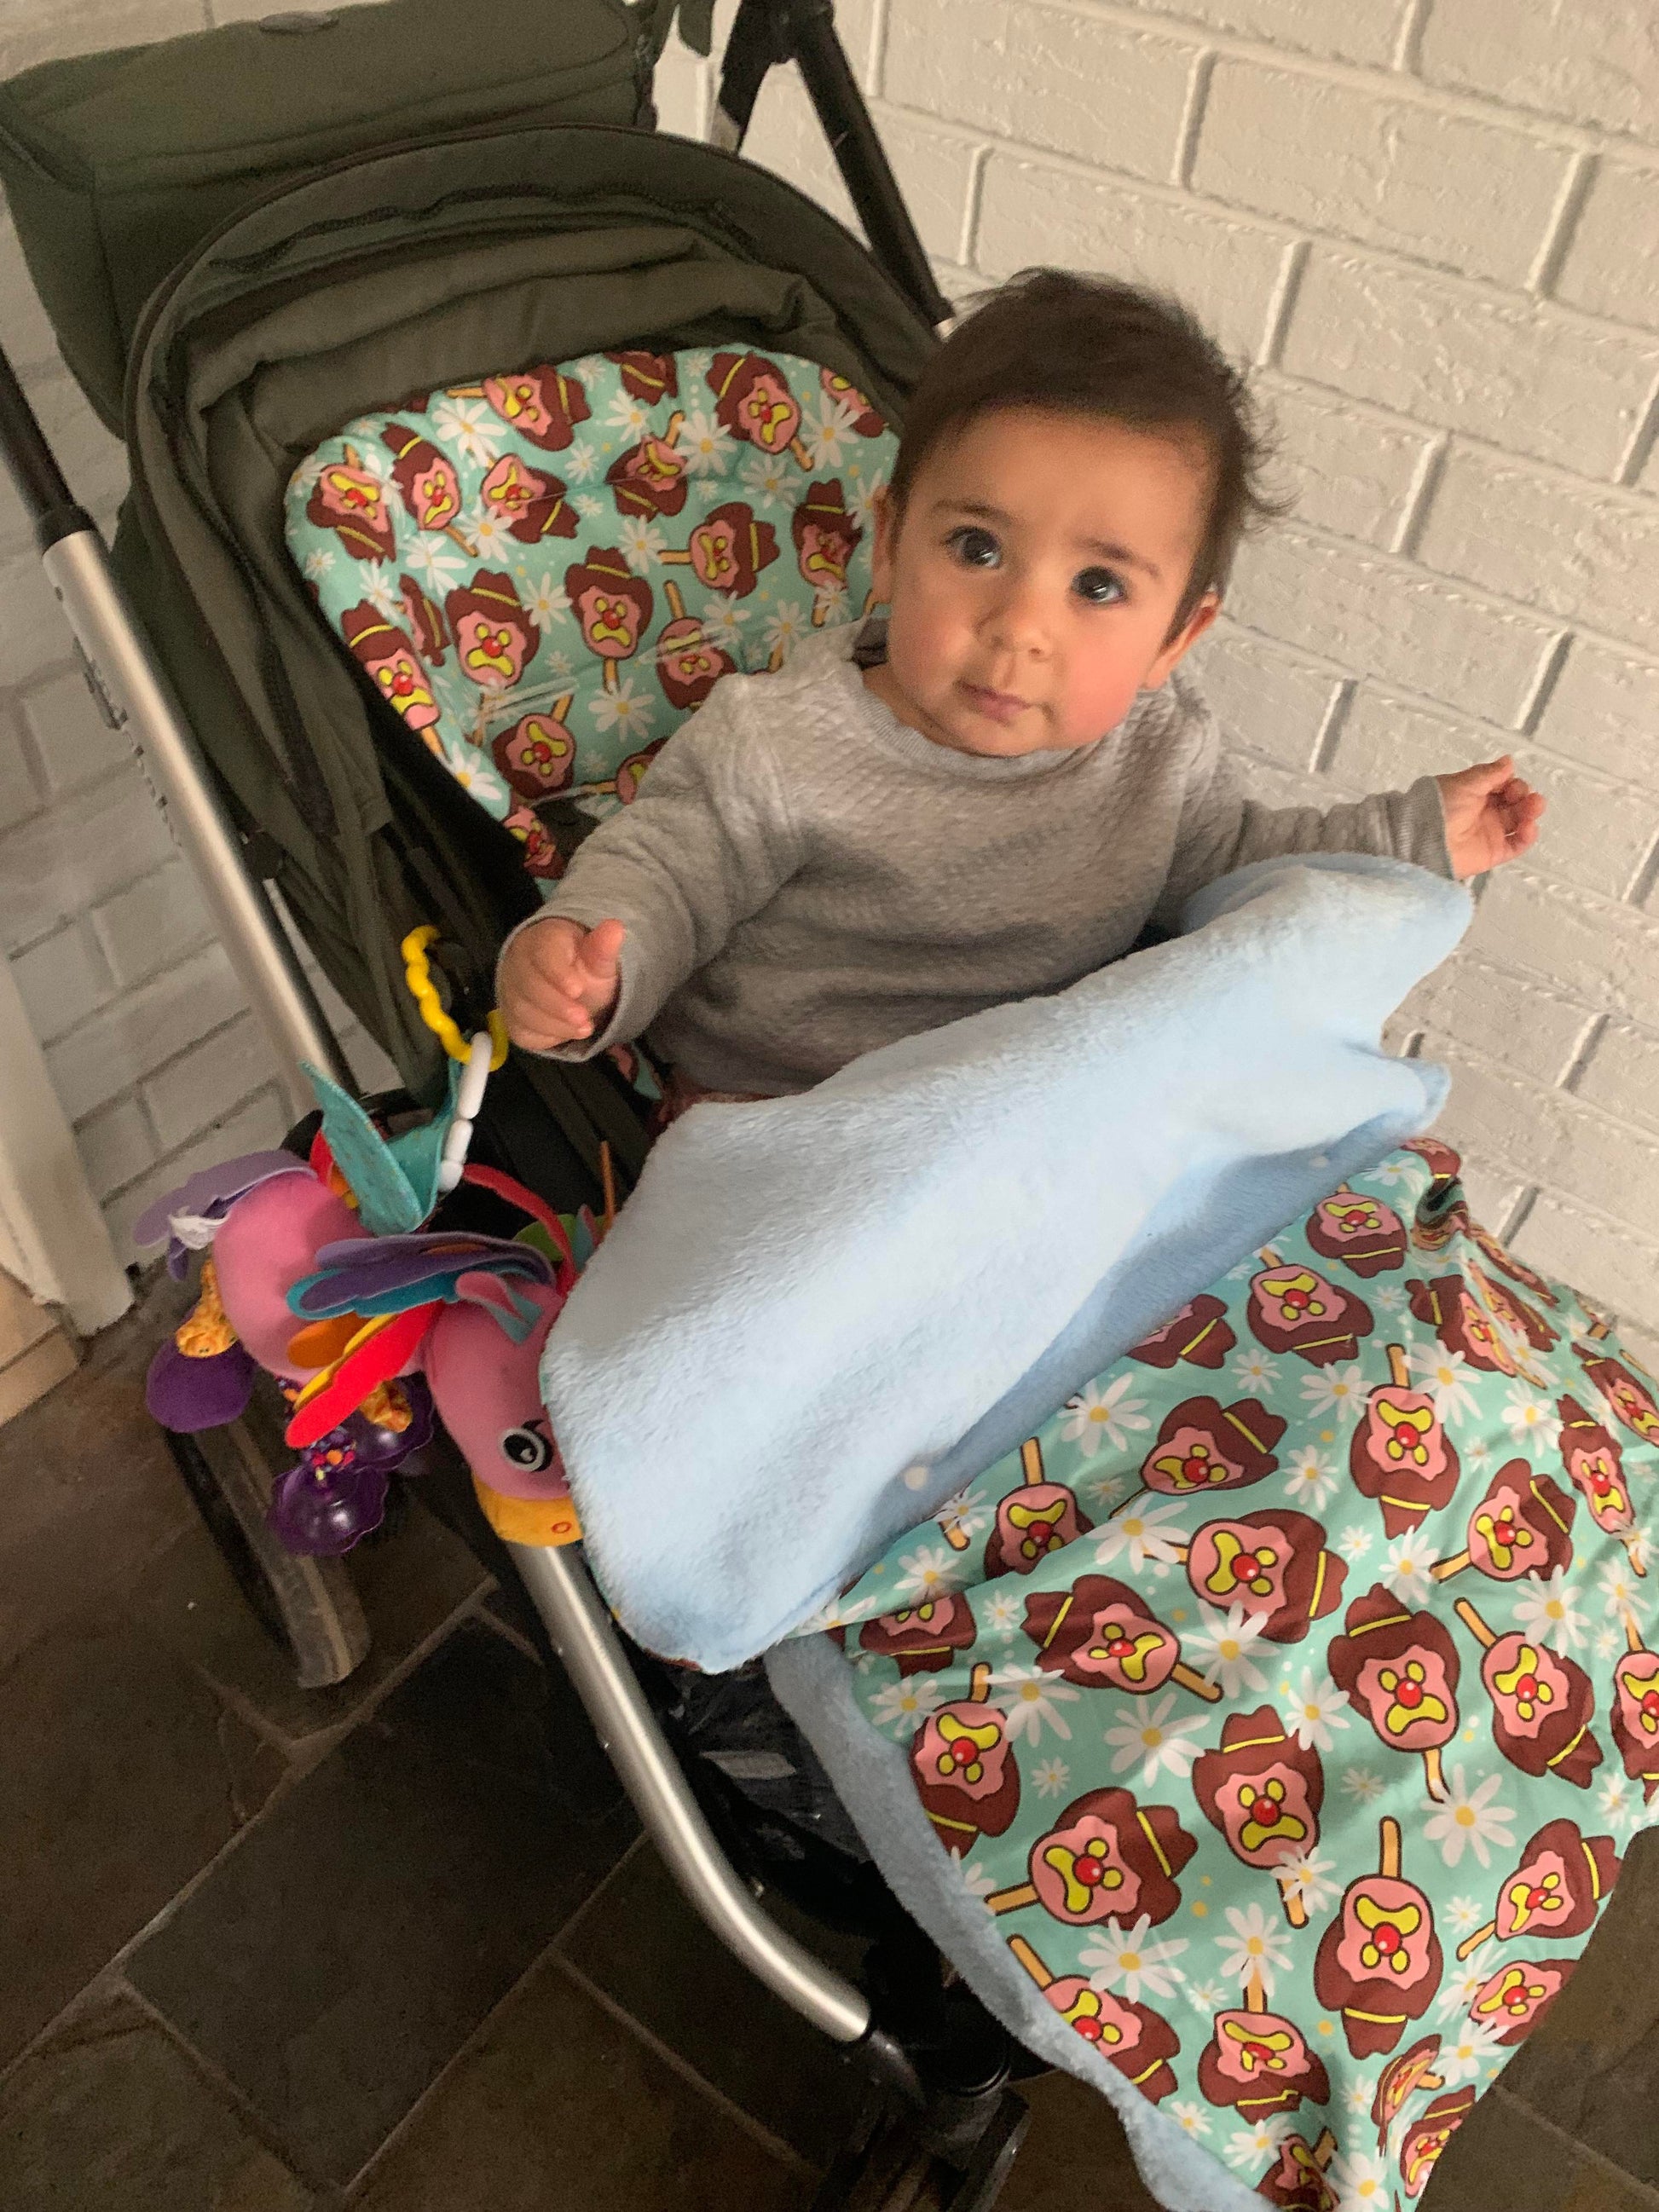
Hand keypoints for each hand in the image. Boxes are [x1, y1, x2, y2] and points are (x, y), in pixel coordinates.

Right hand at [499, 917, 625, 1050]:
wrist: (567, 985)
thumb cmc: (582, 967)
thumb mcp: (598, 958)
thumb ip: (603, 947)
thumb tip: (615, 928)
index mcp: (541, 940)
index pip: (543, 954)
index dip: (558, 973)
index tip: (578, 989)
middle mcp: (518, 964)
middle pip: (529, 986)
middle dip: (557, 1006)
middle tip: (584, 1019)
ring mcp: (511, 991)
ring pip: (522, 1011)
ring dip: (555, 1025)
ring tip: (584, 1029)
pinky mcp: (512, 1018)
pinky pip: (521, 1031)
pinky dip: (545, 1037)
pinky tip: (567, 1033)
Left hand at [1436, 756, 1545, 879]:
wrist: (1424, 841)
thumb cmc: (1437, 809)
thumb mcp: (1464, 783)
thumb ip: (1489, 773)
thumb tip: (1508, 762)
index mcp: (1473, 793)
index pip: (1502, 784)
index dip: (1511, 782)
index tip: (1510, 782)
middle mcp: (1482, 812)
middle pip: (1514, 801)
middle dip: (1524, 795)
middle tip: (1522, 796)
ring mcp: (1489, 832)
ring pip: (1519, 820)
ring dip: (1531, 812)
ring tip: (1533, 807)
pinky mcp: (1493, 852)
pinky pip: (1517, 845)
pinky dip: (1527, 836)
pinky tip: (1528, 827)